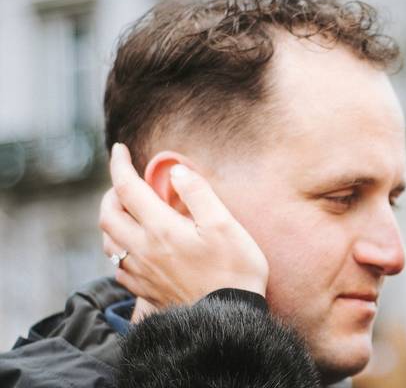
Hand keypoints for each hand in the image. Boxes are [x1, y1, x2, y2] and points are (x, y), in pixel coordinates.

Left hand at [99, 144, 268, 307]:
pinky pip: (118, 267)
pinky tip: (136, 247)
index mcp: (161, 229)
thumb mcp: (224, 224)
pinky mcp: (145, 291)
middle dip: (111, 193)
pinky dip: (120, 248)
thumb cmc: (234, 269)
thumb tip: (176, 171)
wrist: (228, 319)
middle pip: (107, 216)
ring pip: (108, 242)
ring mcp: (141, 273)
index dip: (119, 165)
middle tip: (126, 182)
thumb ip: (198, 193)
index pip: (128, 189)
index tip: (119, 149)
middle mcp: (143, 250)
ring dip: (111, 221)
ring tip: (127, 212)